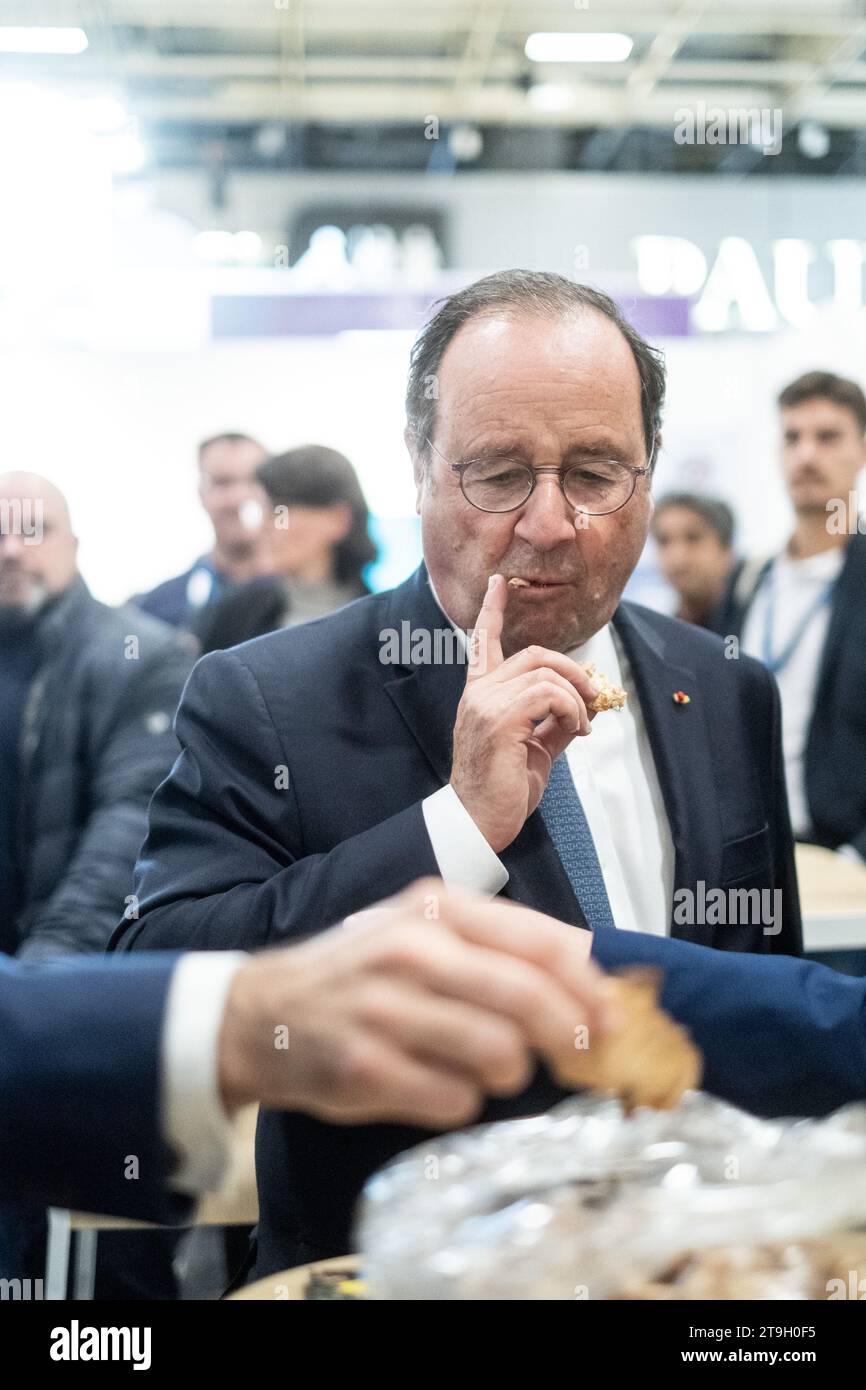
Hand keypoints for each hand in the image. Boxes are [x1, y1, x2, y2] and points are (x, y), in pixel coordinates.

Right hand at [216, 879, 615, 1127]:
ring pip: (498, 1053)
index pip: (540, 942)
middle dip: (570, 1036)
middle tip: (582, 1057)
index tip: (614, 1017)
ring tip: (493, 1069)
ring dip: (513, 1072)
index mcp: (436, 909)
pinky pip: (453, 1099)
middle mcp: (411, 951)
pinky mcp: (365, 1068)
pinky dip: (463, 1102)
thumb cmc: (362, 974)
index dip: (590, 985)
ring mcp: (385, 1009)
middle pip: (528, 998)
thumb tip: (591, 972)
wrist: (259, 1013)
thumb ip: (498, 945)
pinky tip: (442, 1088)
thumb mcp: (423, 933)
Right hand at [450, 574, 598, 851]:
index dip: (492, 611)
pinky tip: (576, 730)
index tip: (498, 583)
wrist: (479, 822)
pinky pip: (549, 695)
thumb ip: (555, 720)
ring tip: (582, 726)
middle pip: (535, 654)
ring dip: (577, 699)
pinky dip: (572, 709)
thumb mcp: (536, 748)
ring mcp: (485, 703)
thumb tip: (587, 705)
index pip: (483, 642)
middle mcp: (478, 693)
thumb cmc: (504, 789)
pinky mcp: (499, 720)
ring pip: (547, 674)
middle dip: (574, 671)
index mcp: (480, 695)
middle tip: (595, 699)